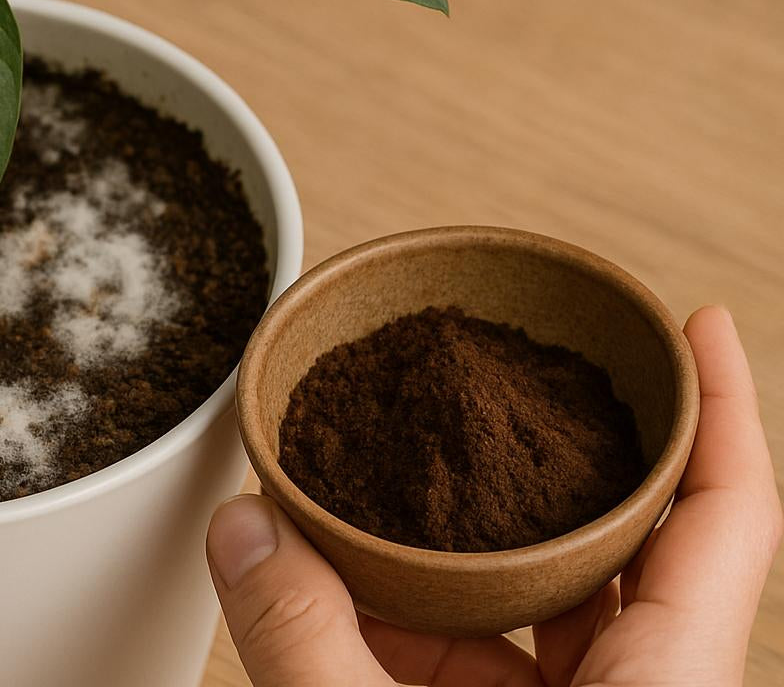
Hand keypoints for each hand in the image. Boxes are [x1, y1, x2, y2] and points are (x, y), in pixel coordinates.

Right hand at [209, 305, 782, 685]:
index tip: (702, 321)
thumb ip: (307, 640)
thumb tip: (242, 529)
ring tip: (396, 496)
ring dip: (468, 559)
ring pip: (551, 613)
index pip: (732, 518)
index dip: (729, 408)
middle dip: (550, 469)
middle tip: (496, 394)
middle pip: (627, 549)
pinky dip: (435, 627)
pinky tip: (362, 601)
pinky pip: (501, 667)